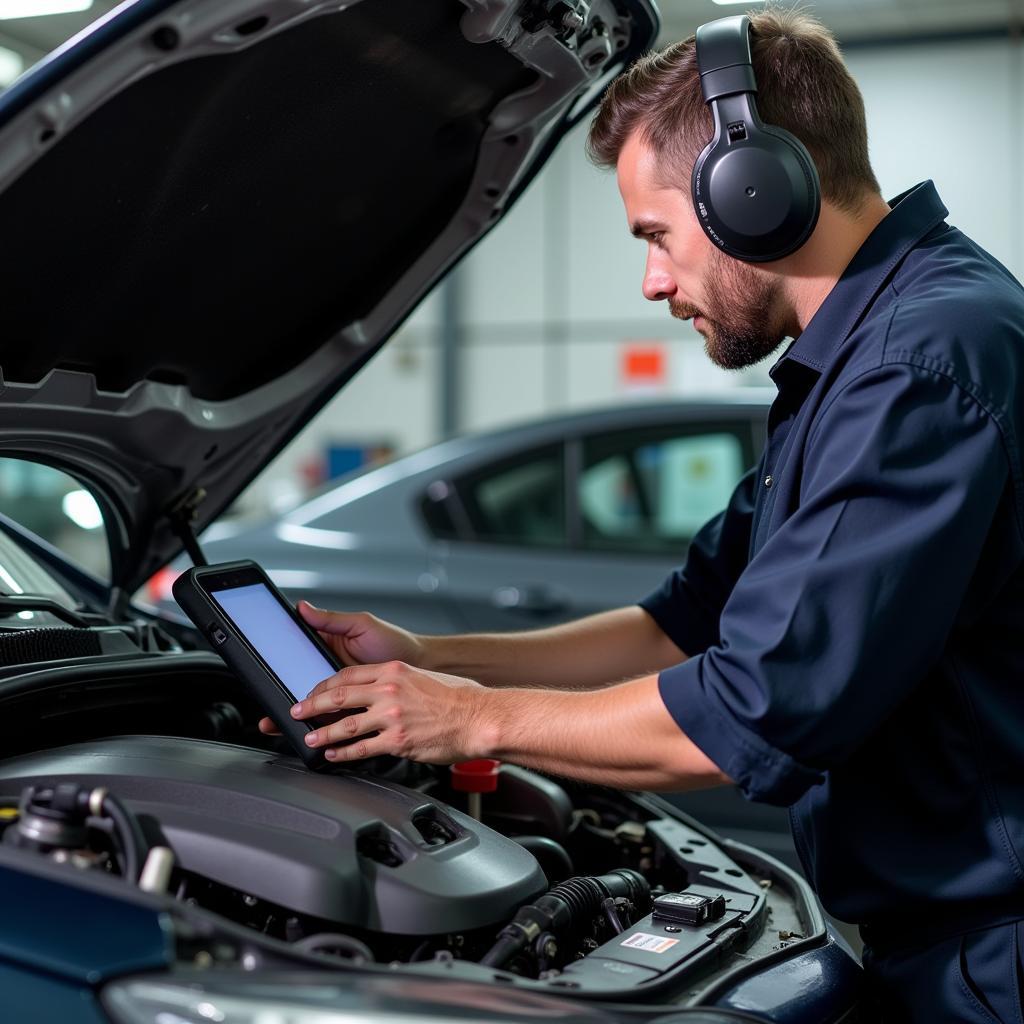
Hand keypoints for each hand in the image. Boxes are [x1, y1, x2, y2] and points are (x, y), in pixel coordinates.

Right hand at [258, 602, 427, 735]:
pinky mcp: (358, 708)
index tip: (267, 678)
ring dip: (302, 716)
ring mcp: (346, 692)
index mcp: (329, 648)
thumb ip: (331, 620)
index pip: (299, 659)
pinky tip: (317, 732)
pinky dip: (326, 726)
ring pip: (318, 706)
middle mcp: (334, 671)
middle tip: (271, 711)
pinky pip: (337, 717)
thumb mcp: (362, 625)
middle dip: (284, 699)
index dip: (282, 669)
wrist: (425, 664)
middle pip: (303, 687)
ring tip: (286, 724)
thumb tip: (302, 608)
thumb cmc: (395, 640)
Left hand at [288, 661, 488, 763]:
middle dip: (311, 705)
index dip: (324, 685)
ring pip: (344, 725)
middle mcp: (389, 691)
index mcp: (393, 670)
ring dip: (322, 733)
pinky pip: (362, 748)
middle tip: (297, 712)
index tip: (314, 692)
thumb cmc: (458, 698)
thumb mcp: (422, 677)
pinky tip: (334, 755)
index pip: (347, 674)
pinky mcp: (397, 741)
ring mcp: (391, 717)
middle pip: (338, 696)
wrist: (478, 718)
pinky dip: (344, 753)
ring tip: (310, 738)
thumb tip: (376, 691)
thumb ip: (396, 682)